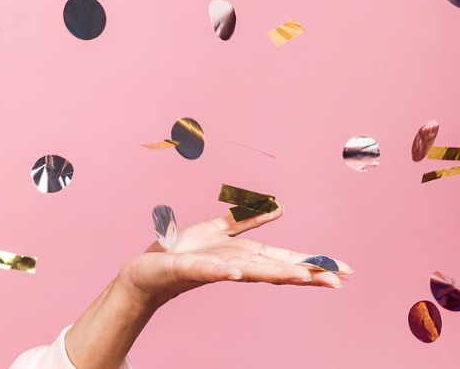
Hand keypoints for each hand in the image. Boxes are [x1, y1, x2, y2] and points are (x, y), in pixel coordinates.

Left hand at [117, 205, 350, 305]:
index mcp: (244, 255)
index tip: (343, 270)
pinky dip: (223, 272)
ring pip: (250, 272)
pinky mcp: (187, 270)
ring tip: (302, 277)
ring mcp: (213, 269)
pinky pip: (207, 270)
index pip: (285, 260)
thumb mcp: (220, 229)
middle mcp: (234, 265)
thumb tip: (281, 209)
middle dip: (306, 275)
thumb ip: (249, 219)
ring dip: (276, 274)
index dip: (313, 264)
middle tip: (338, 282)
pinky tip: (237, 273)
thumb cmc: (184, 251)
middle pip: (276, 270)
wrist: (149, 267)